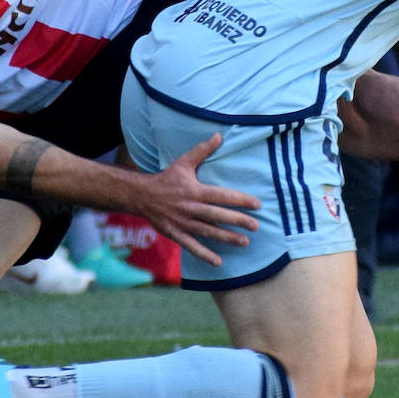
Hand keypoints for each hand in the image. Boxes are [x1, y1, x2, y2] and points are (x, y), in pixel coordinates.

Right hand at [133, 132, 259, 265]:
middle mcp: (191, 208)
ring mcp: (183, 222)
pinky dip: (204, 254)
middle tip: (256, 226)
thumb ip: (202, 150)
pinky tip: (218, 262)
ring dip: (226, 238)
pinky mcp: (176, 234)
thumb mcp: (184, 162)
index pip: (222, 196)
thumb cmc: (167, 178)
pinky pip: (191, 246)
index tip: (256, 204)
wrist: (141, 195)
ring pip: (208, 232)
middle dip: (237, 221)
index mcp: (195, 191)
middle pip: (218, 215)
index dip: (240, 200)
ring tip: (244, 242)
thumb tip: (219, 135)